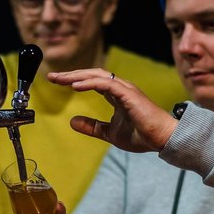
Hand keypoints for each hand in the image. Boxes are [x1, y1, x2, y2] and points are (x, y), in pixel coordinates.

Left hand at [47, 68, 177, 151]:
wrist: (162, 139)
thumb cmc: (141, 135)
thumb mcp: (109, 133)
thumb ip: (92, 126)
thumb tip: (72, 122)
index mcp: (116, 95)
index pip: (91, 81)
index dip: (73, 80)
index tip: (56, 81)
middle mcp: (120, 88)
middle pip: (91, 75)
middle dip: (71, 74)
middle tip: (52, 76)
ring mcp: (125, 89)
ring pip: (97, 76)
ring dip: (77, 76)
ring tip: (60, 79)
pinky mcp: (129, 94)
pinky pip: (106, 84)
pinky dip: (90, 83)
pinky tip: (75, 86)